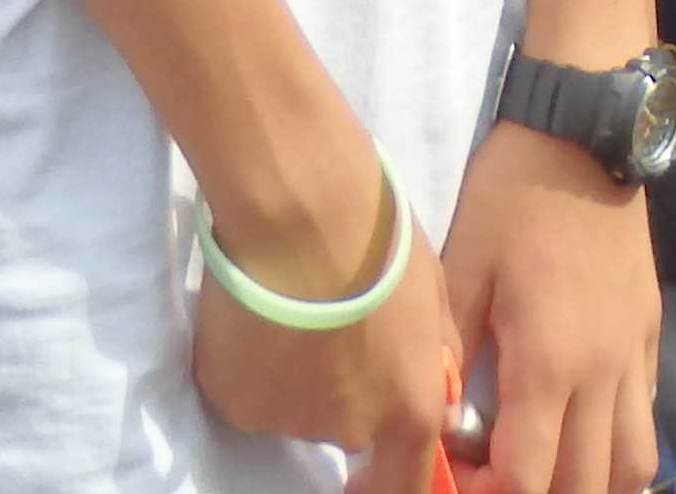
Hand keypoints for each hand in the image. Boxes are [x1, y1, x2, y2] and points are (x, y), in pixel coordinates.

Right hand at [186, 144, 457, 490]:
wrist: (302, 210)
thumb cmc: (383, 239)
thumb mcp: (436, 294)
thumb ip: (437, 357)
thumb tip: (442, 397)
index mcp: (407, 411)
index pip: (402, 485)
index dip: (388, 478)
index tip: (376, 466)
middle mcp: (348, 430)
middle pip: (346, 426)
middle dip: (344, 386)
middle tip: (335, 319)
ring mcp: (285, 419)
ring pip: (295, 403)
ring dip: (298, 368)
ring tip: (293, 302)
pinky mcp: (233, 399)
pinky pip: (249, 388)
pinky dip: (253, 359)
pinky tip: (257, 310)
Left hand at [437, 113, 657, 493]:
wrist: (584, 132)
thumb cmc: (512, 196)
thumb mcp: (462, 265)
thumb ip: (449, 350)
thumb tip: (438, 414)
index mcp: (549, 362)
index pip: (527, 477)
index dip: (487, 493)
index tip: (457, 474)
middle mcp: (602, 373)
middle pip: (585, 487)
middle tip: (496, 475)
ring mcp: (634, 355)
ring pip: (632, 464)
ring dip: (590, 485)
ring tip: (550, 469)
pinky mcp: (651, 333)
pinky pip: (647, 416)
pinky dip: (619, 443)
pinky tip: (584, 429)